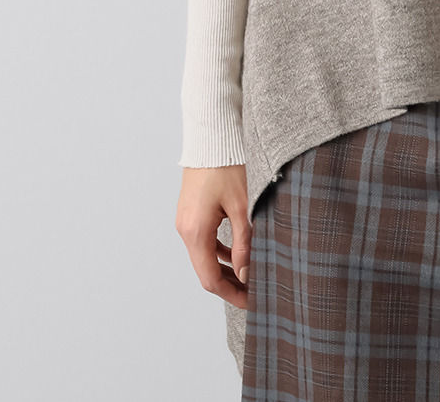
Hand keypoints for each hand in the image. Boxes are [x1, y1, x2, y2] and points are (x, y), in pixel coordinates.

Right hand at [177, 164, 251, 310]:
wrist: (211, 136)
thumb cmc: (227, 165)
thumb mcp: (243, 205)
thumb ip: (245, 242)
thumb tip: (247, 274)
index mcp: (195, 231)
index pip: (210, 279)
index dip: (231, 295)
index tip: (251, 303)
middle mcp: (185, 229)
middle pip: (205, 270)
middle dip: (230, 284)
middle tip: (254, 292)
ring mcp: (185, 220)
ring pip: (204, 256)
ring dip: (225, 268)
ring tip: (249, 275)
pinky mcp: (190, 212)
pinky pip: (203, 240)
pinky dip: (219, 251)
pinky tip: (237, 252)